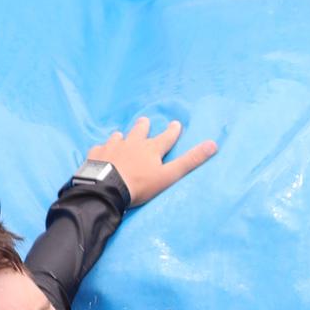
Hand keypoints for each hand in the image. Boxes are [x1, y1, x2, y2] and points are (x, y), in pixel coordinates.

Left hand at [87, 117, 217, 206]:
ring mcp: (112, 147)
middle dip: (144, 126)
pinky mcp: (96, 154)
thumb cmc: (140, 184)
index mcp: (151, 148)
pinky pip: (99, 148)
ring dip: (121, 136)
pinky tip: (101, 150)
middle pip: (139, 131)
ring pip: (118, 137)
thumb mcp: (169, 175)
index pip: (166, 137)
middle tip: (144, 121)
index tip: (176, 124)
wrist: (106, 189)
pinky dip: (102, 149)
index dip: (173, 131)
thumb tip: (213, 144)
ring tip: (121, 135)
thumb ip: (190, 161)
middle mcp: (132, 143)